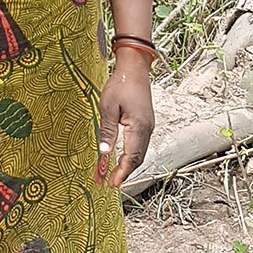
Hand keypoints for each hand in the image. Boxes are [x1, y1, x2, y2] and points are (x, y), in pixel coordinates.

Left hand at [99, 54, 154, 188]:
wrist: (134, 68)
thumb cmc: (121, 84)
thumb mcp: (108, 107)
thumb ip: (107, 131)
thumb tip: (104, 153)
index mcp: (139, 127)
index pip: (132, 158)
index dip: (122, 173)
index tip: (112, 184)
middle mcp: (147, 129)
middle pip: (138, 159)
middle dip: (125, 172)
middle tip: (110, 181)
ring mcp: (148, 126)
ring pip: (140, 152)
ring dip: (128, 164)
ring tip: (114, 172)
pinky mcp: (146, 122)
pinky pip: (140, 144)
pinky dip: (131, 154)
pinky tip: (122, 156)